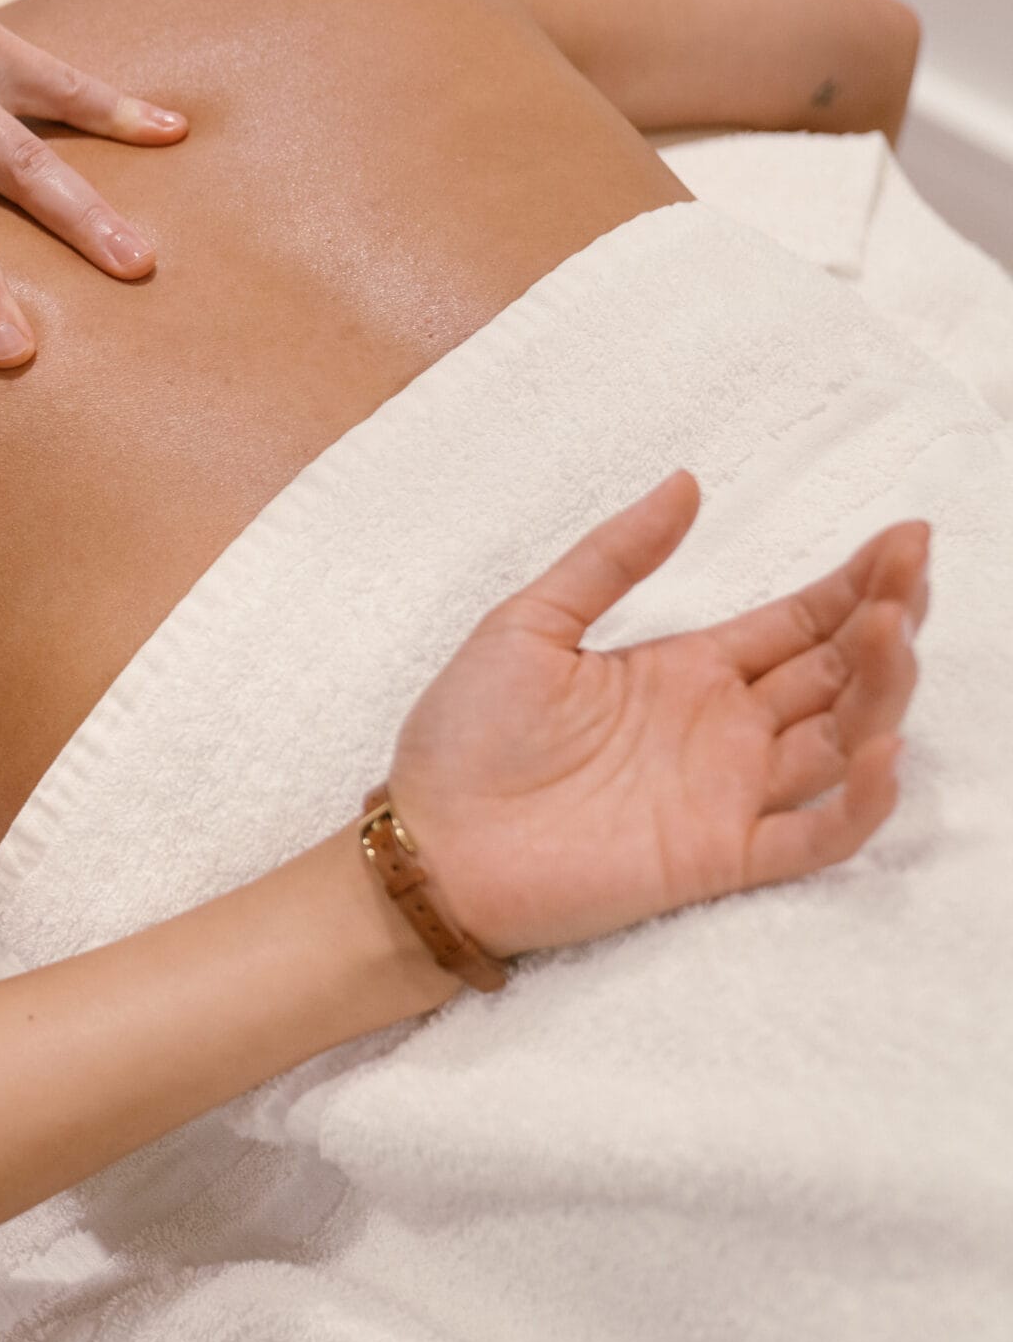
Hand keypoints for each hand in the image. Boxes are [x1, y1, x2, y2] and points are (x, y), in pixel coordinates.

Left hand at [389, 471, 926, 956]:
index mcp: (684, 670)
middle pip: (835, 672)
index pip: (796, 622)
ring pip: (842, 741)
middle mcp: (722, 729)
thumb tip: (686, 483)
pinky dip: (860, 802)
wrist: (427, 844)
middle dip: (884, 620)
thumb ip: (612, 559)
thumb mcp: (529, 623)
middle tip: (914, 569)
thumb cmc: (463, 737)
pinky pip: (816, 836)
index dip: (854, 583)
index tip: (905, 538)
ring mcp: (728, 793)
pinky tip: (877, 749)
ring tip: (892, 632)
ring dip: (881, 690)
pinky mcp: (720, 857)